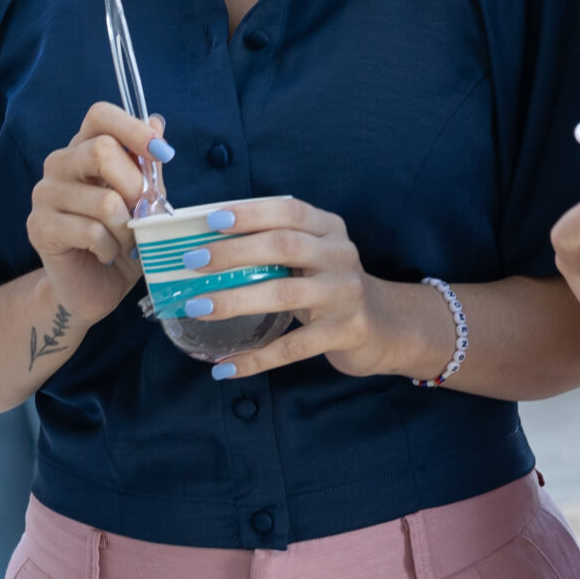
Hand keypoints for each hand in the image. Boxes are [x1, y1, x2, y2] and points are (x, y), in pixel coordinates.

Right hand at [27, 103, 164, 328]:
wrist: (91, 287)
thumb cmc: (120, 239)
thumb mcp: (142, 200)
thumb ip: (147, 165)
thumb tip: (156, 122)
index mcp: (83, 148)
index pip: (100, 115)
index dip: (133, 129)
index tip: (163, 154)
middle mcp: (59, 163)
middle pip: (102, 151)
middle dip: (135, 187)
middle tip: (143, 213)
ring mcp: (44, 194)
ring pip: (103, 200)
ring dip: (127, 228)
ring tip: (126, 241)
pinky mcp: (39, 226)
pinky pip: (91, 232)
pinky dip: (111, 248)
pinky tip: (107, 255)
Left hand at [190, 197, 432, 379]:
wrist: (386, 325)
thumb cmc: (330, 284)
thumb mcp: (314, 256)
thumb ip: (276, 246)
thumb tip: (206, 249)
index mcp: (328, 228)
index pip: (288, 211)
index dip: (250, 213)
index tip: (212, 220)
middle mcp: (340, 255)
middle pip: (283, 246)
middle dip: (233, 253)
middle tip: (193, 263)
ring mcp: (345, 294)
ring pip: (284, 294)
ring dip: (235, 300)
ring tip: (198, 307)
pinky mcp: (346, 332)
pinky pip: (293, 347)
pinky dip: (256, 358)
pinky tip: (225, 367)